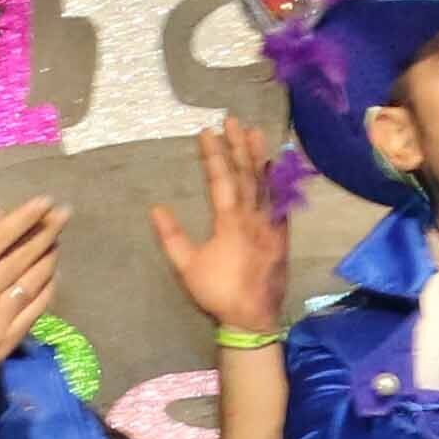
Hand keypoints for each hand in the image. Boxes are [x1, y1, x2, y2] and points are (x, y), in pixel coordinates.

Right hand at [0, 193, 64, 382]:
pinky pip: (36, 310)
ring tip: (58, 242)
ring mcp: (0, 315)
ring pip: (34, 280)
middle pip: (24, 255)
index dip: (24, 217)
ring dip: (49, 258)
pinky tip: (53, 279)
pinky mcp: (8, 339)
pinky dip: (48, 291)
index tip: (44, 202)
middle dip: (46, 231)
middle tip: (64, 214)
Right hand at [152, 117, 292, 339]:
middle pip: (246, 173)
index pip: (221, 179)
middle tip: (233, 120)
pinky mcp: (282, 235)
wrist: (253, 318)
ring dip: (260, 156)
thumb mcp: (187, 267)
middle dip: (238, 145)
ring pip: (266, 183)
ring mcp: (271, 224)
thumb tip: (156, 208)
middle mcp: (253, 216)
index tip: (207, 132)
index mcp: (229, 222)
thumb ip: (172, 237)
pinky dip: (279, 182)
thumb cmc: (218, 292)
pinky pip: (282, 202)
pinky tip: (276, 169)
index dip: (213, 154)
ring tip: (256, 133)